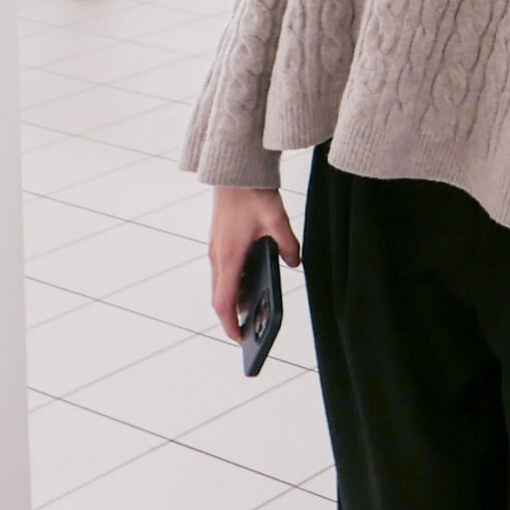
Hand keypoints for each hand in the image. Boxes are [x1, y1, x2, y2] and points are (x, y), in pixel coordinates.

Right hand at [207, 188, 299, 339]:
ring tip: (253, 312)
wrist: (233, 169)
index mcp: (229, 256)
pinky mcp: (218, 240)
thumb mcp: (278, 220)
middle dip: (232, 317)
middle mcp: (217, 256)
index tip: (239, 340)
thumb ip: (288, 245)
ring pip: (221, 283)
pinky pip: (223, 270)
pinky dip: (233, 282)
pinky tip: (252, 282)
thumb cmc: (252, 192)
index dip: (231, 324)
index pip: (225, 302)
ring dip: (233, 299)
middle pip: (220, 296)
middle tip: (248, 333)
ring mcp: (215, 248)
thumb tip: (294, 264)